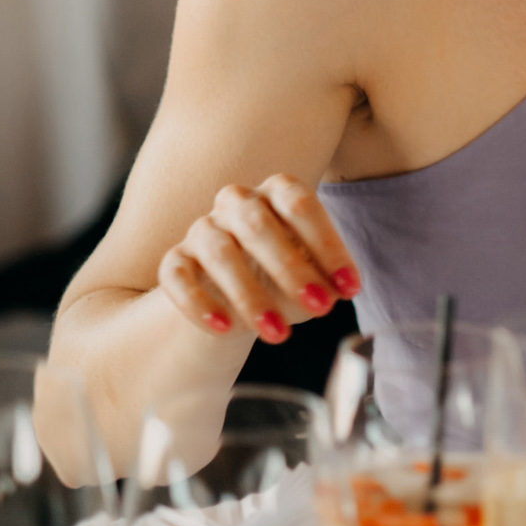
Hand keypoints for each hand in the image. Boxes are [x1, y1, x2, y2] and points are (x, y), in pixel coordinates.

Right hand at [159, 174, 360, 344]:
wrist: (236, 292)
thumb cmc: (286, 275)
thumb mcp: (312, 276)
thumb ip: (323, 281)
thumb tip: (334, 292)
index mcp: (278, 191)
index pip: (301, 205)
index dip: (329, 246)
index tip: (350, 288)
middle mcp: (238, 202)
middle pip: (259, 225)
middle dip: (292, 270)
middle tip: (321, 309)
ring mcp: (203, 228)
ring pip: (220, 253)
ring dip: (250, 295)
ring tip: (277, 333)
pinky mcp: (176, 260)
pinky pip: (177, 276)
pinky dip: (198, 303)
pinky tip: (224, 329)